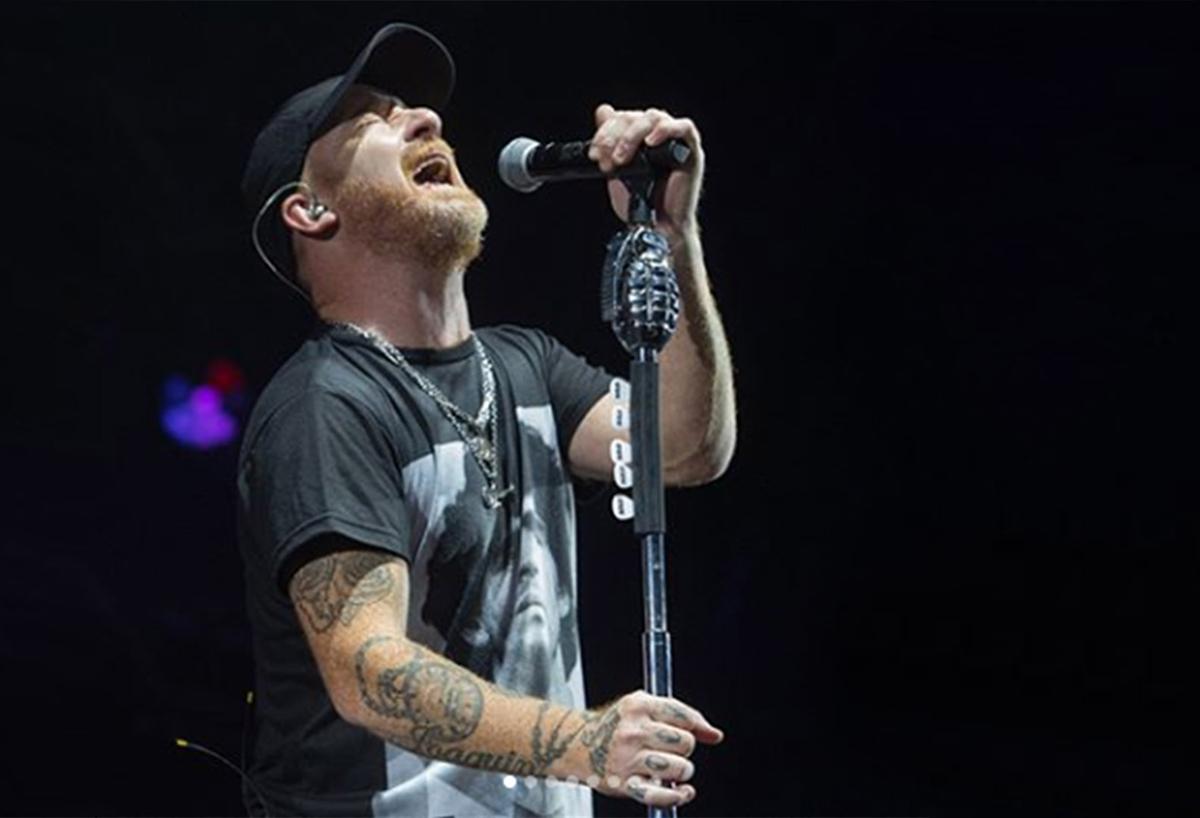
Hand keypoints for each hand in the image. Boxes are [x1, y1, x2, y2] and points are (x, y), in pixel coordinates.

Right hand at [580, 690, 723, 807]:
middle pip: (685, 742)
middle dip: (686, 749)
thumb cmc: (617, 726)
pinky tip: (680, 792)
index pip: (684, 716)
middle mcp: (633, 731)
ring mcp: (628, 759)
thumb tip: (715, 735)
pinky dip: (676, 797)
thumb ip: (680, 715)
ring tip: (672, 769)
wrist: (578, 745)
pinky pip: (661, 796)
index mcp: (639, 706)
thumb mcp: (644, 708)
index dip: (699, 727)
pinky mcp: (625, 784)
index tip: (704, 734)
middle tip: (673, 751)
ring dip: (682, 771)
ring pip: (679, 768)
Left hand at [588, 104, 704, 238]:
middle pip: (635, 116)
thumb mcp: (617, 169)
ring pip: (654, 117)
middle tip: (605, 160)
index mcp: (640, 137)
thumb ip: (611, 141)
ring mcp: (675, 141)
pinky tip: (651, 142)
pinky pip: (684, 128)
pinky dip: (666, 130)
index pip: (621, 118)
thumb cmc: (640, 202)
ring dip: (633, 135)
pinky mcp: (691, 150)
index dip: (605, 132)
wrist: (656, 228)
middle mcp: (658, 135)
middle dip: (615, 136)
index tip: (594, 154)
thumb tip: (603, 110)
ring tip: (622, 159)